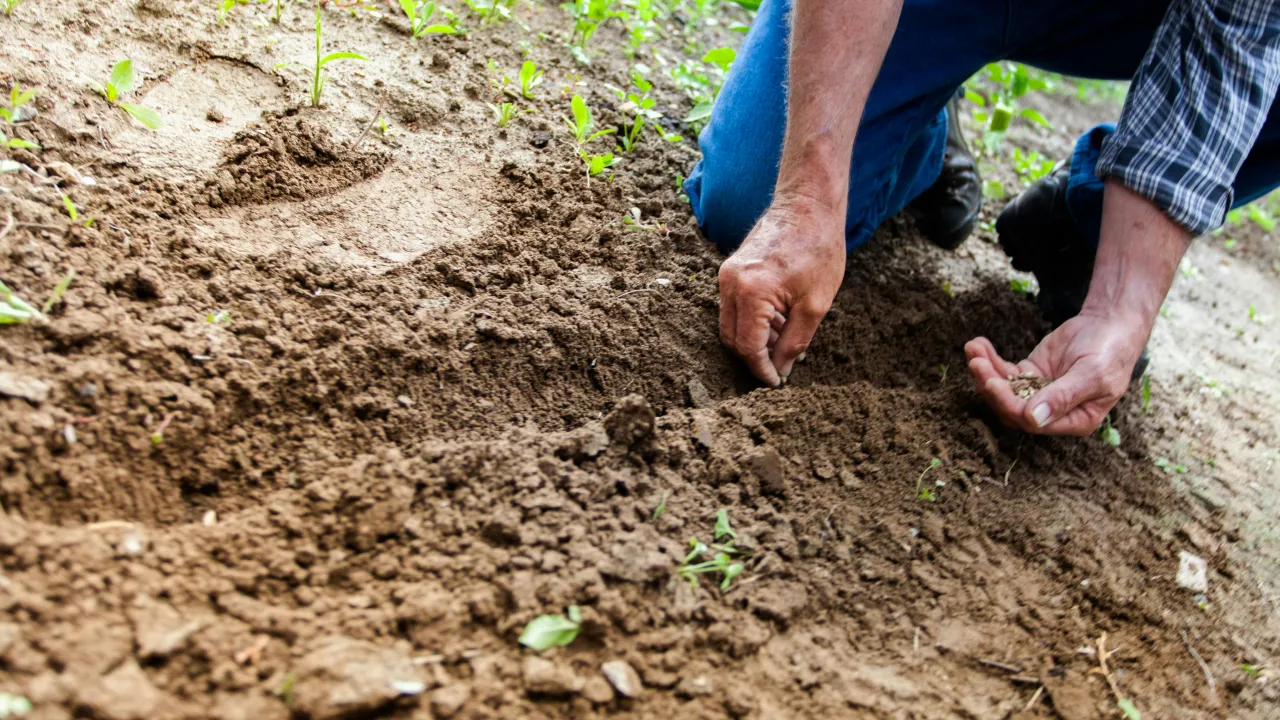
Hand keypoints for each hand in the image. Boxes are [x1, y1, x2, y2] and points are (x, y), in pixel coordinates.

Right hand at [718, 200, 846, 385]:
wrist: (808, 205)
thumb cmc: (818, 249)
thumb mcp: (815, 304)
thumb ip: (794, 342)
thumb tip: (781, 369)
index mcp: (751, 292)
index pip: (748, 347)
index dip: (761, 370)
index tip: (776, 382)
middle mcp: (730, 283)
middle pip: (732, 339)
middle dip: (754, 357)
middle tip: (780, 367)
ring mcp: (727, 274)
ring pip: (730, 324)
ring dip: (754, 339)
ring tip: (785, 341)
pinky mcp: (730, 269)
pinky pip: (733, 306)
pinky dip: (751, 321)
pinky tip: (778, 321)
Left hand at [965, 309, 1147, 434]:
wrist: (1111, 323)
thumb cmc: (1110, 351)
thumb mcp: (1092, 374)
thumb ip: (1063, 397)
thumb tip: (1033, 419)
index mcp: (1074, 420)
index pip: (1032, 421)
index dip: (1009, 404)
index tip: (992, 382)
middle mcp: (1053, 412)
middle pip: (1011, 408)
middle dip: (991, 386)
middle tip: (976, 363)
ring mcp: (1038, 392)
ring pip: (1003, 390)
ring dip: (985, 371)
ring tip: (973, 349)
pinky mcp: (1030, 373)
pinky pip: (1004, 372)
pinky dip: (990, 359)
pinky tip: (978, 344)